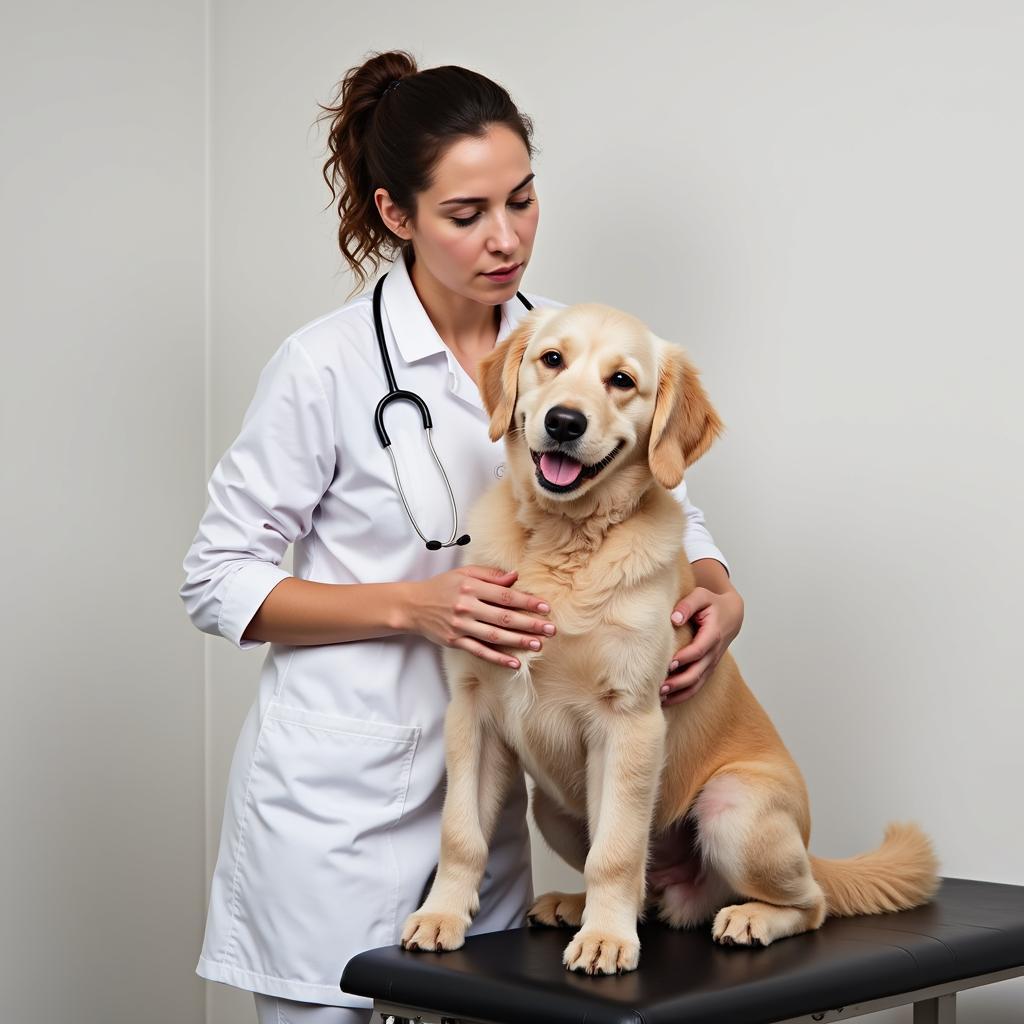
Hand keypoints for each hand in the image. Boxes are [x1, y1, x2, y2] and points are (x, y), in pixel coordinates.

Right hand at [407, 565, 555, 669]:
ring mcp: (461, 626)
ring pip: (494, 636)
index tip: (545, 607)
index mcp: (471, 587)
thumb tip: (515, 577)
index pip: (505, 595)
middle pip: (504, 617)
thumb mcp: (464, 574)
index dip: (527, 602)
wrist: (413, 605)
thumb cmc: (442, 587)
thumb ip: (490, 575)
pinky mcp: (455, 641)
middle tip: (550, 629)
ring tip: (538, 645)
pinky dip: (498, 659)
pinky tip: (514, 663)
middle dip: (530, 624)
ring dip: (518, 642)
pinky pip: (480, 651)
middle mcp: (466, 607)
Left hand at [662, 587, 743, 706]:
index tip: (668, 664)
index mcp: (713, 634)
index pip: (699, 650)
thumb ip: (688, 605)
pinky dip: (682, 695)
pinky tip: (665, 700)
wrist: (731, 615)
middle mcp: (714, 653)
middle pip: (697, 672)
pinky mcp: (707, 669)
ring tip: (659, 697)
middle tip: (659, 687)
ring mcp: (711, 664)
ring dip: (679, 692)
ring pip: (697, 684)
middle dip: (679, 682)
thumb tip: (675, 619)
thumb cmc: (712, 604)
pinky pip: (696, 686)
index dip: (684, 658)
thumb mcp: (701, 596)